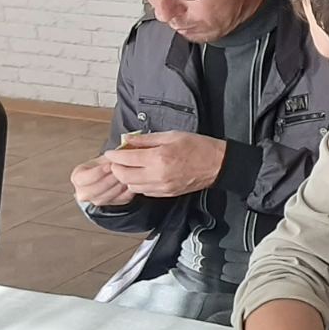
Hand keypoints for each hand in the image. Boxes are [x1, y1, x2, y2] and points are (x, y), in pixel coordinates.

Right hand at [70, 156, 132, 206]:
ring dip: (118, 186)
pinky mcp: (111, 203)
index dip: (97, 172)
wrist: (112, 173)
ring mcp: (96, 200)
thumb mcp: (103, 157)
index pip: (83, 179)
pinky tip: (131, 183)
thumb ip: (108, 157)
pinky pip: (119, 200)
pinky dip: (127, 192)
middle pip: (93, 191)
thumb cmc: (105, 164)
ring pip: (106, 197)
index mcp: (78, 178)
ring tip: (127, 175)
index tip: (110, 165)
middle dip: (109, 180)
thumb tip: (116, 156)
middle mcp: (83, 192)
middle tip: (121, 170)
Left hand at [101, 132, 226, 197]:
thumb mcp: (171, 136)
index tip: (111, 152)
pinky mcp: (166, 194)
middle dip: (117, 167)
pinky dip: (139, 184)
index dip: (114, 155)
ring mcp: (162, 187)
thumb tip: (128, 139)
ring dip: (127, 177)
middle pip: (124, 176)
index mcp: (158, 158)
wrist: (217, 164)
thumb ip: (146, 139)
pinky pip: (144, 192)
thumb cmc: (197, 147)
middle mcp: (157, 175)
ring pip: (132, 186)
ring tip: (131, 167)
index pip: (125, 159)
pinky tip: (143, 174)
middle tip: (120, 159)